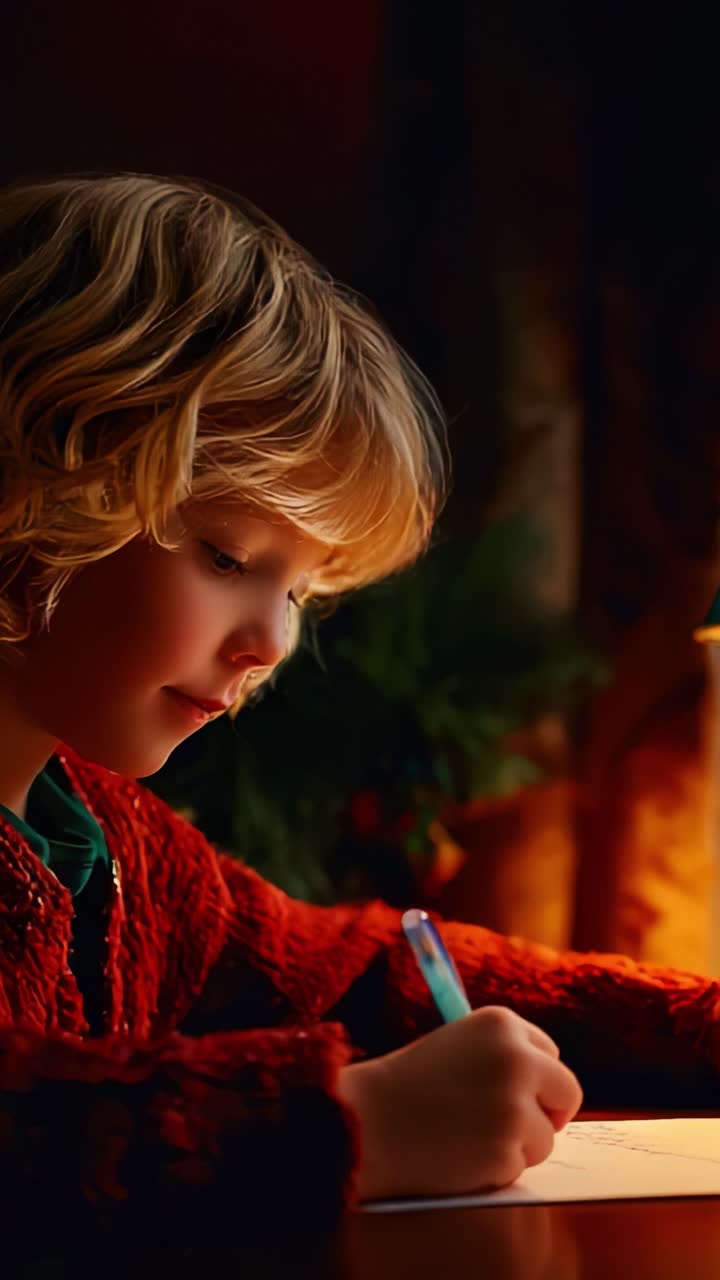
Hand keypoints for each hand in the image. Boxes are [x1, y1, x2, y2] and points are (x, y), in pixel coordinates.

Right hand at [337, 1005, 582, 1200]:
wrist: (366, 1122)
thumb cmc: (406, 1084)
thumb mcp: (457, 1045)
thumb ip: (501, 1055)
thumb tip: (546, 1085)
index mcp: (501, 1023)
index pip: (550, 1053)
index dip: (535, 1078)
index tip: (514, 1092)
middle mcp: (516, 1058)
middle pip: (566, 1092)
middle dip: (546, 1112)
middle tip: (510, 1124)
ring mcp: (514, 1105)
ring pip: (546, 1137)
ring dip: (517, 1145)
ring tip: (469, 1137)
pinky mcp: (506, 1149)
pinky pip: (521, 1167)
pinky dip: (497, 1170)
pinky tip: (461, 1156)